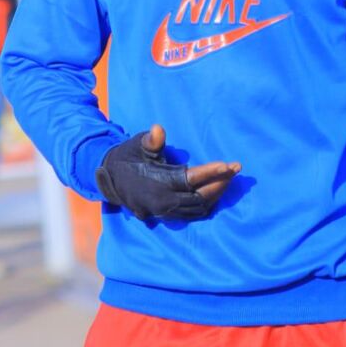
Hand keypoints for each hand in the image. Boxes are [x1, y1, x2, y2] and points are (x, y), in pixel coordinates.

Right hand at [95, 123, 240, 220]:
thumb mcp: (137, 145)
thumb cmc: (128, 157)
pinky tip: (215, 191)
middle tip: (236, 169)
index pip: (191, 179)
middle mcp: (164, 201)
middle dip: (221, 182)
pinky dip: (206, 203)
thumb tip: (159, 130)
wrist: (109, 179)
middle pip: (201, 196)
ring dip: (216, 193)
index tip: (229, 165)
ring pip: (199, 208)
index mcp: (159, 183)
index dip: (211, 172)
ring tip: (229, 178)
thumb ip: (151, 140)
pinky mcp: (166, 216)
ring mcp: (165, 212)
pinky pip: (192, 214)